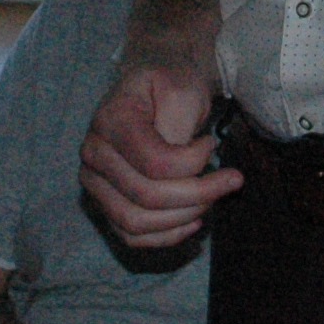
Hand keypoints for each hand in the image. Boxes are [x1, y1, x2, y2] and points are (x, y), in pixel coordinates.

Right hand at [80, 62, 239, 247]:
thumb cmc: (170, 86)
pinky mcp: (103, 203)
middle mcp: (93, 154)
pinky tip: (193, 219)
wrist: (153, 91)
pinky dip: (166, 235)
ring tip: (211, 199)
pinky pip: (131, 236)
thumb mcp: (181, 89)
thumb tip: (184, 171)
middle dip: (198, 195)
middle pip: (146, 197)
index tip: (212, 145)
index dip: (192, 163)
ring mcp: (94, 182)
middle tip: (230, 181)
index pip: (154, 163)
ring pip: (135, 223)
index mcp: (109, 120)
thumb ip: (180, 126)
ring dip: (182, 218)